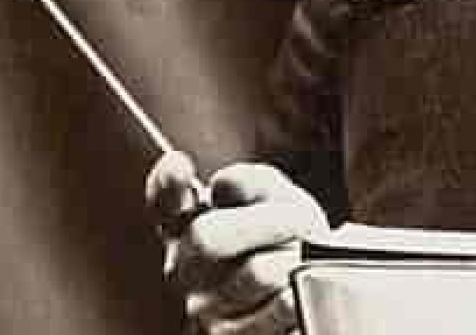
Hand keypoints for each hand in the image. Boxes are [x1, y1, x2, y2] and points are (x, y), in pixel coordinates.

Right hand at [146, 151, 328, 334]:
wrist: (311, 282)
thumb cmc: (286, 235)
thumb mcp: (276, 198)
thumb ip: (252, 181)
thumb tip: (225, 183)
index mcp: (187, 227)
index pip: (163, 204)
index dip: (166, 185)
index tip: (179, 165)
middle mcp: (185, 269)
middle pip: (208, 238)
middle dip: (267, 222)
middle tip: (296, 222)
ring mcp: (205, 308)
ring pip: (256, 272)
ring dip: (291, 259)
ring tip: (298, 259)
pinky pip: (276, 310)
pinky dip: (297, 294)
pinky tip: (296, 290)